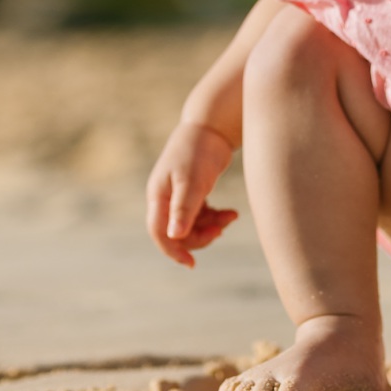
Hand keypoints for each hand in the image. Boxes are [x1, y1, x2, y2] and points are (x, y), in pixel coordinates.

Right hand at [146, 122, 237, 267]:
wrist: (211, 126)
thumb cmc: (198, 151)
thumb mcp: (192, 180)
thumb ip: (183, 209)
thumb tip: (174, 237)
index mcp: (158, 195)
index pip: (159, 232)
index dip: (173, 250)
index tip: (191, 263)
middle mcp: (165, 197)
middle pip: (177, 232)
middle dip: (199, 236)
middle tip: (222, 229)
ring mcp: (179, 195)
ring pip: (191, 225)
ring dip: (211, 226)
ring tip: (231, 217)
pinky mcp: (194, 191)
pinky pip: (201, 215)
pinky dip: (215, 217)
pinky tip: (231, 213)